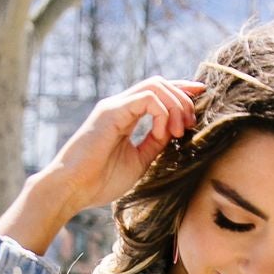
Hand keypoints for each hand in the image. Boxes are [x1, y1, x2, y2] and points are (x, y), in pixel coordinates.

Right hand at [0, 78, 201, 255]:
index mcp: (124, 115)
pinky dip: (163, 113)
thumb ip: (156, 144)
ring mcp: (114, 106)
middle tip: (191, 124)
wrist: (72, 189)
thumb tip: (176, 131)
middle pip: (159, 83)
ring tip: (180, 131)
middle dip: (183, 98)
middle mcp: (119, 106)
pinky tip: (164, 133)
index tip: (202, 96)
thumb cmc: (99, 181)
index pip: (156, 92)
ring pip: (155, 86)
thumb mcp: (139, 161)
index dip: (181, 90)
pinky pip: (147, 99)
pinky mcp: (111, 111)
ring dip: (176, 105)